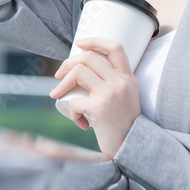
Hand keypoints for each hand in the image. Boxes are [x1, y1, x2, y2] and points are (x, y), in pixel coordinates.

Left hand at [48, 37, 140, 159]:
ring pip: (78, 72)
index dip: (95, 41)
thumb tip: (82, 72)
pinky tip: (79, 121)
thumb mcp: (126, 98)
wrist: (133, 148)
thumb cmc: (124, 124)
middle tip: (58, 76)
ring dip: (62, 83)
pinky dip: (71, 111)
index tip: (79, 44)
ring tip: (57, 94)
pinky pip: (74, 101)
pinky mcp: (99, 108)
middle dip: (67, 64)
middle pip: (88, 58)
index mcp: (128, 78)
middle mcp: (120, 82)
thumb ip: (113, 84)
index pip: (115, 48)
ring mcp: (110, 94)